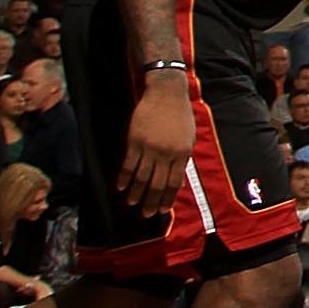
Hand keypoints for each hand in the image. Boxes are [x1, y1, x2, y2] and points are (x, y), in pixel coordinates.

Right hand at [119, 74, 195, 218]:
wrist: (167, 93)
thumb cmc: (180, 115)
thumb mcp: (188, 137)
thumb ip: (182, 159)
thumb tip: (178, 182)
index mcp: (183, 152)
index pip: (174, 182)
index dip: (167, 198)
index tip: (162, 211)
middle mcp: (167, 152)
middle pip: (157, 184)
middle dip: (151, 201)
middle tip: (145, 214)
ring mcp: (150, 147)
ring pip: (141, 177)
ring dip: (135, 193)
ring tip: (131, 204)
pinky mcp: (135, 140)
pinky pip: (128, 164)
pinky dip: (123, 178)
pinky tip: (120, 187)